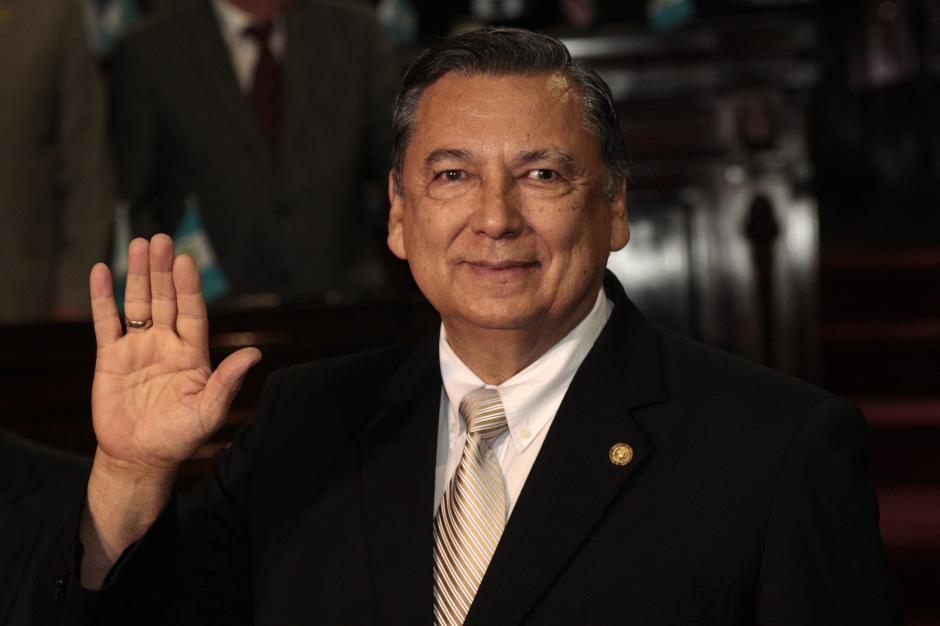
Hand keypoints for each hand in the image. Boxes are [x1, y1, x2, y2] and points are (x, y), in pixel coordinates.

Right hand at [89, 234, 260, 476]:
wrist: (139, 458)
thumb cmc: (178, 438)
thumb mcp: (208, 412)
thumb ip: (227, 382)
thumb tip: (254, 355)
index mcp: (192, 354)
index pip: (192, 312)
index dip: (189, 287)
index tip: (186, 261)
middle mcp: (166, 344)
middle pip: (165, 299)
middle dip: (163, 270)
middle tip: (161, 240)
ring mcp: (138, 348)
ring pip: (138, 303)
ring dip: (138, 275)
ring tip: (140, 244)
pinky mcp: (110, 358)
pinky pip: (105, 322)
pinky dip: (102, 297)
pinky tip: (102, 271)